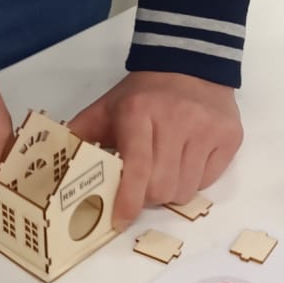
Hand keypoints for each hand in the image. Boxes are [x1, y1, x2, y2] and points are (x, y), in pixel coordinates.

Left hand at [69, 73, 241, 227]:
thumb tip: (54, 167)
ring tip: (165, 168)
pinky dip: (193, 180)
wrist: (191, 63)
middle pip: (161, 187)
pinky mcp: (229, 137)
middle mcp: (177, 120)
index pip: (137, 167)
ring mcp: (207, 129)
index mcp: (139, 112)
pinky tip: (186, 159)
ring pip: (186, 190)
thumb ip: (80, 135)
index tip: (119, 219)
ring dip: (170, 190)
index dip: (128, 199)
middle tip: (141, 185)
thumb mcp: (107, 107)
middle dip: (147, 196)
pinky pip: (208, 181)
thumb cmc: (144, 94)